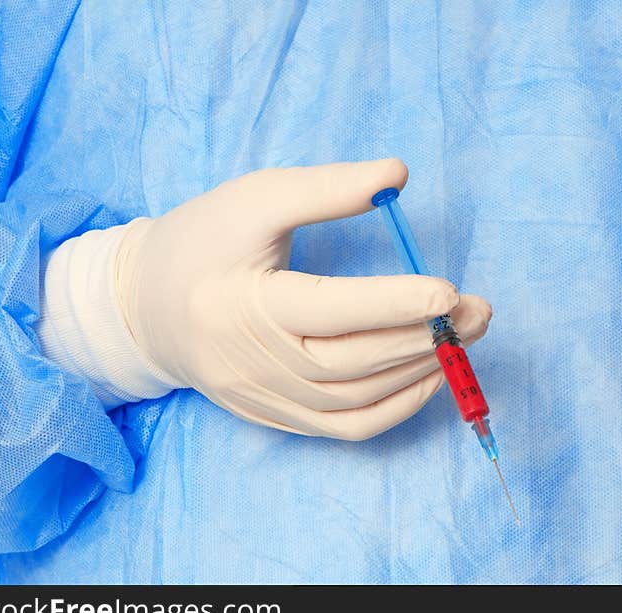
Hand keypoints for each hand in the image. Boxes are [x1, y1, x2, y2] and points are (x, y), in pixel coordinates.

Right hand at [113, 159, 491, 438]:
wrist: (143, 307)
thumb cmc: (202, 242)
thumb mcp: (254, 197)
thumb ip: (326, 187)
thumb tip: (398, 174)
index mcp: (244, 306)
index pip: (330, 312)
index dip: (393, 304)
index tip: (449, 291)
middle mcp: (255, 366)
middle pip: (353, 362)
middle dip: (423, 336)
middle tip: (478, 311)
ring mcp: (266, 401)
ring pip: (358, 401)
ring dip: (419, 371)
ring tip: (463, 336)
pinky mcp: (277, 418)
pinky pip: (347, 429)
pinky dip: (395, 408)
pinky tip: (428, 376)